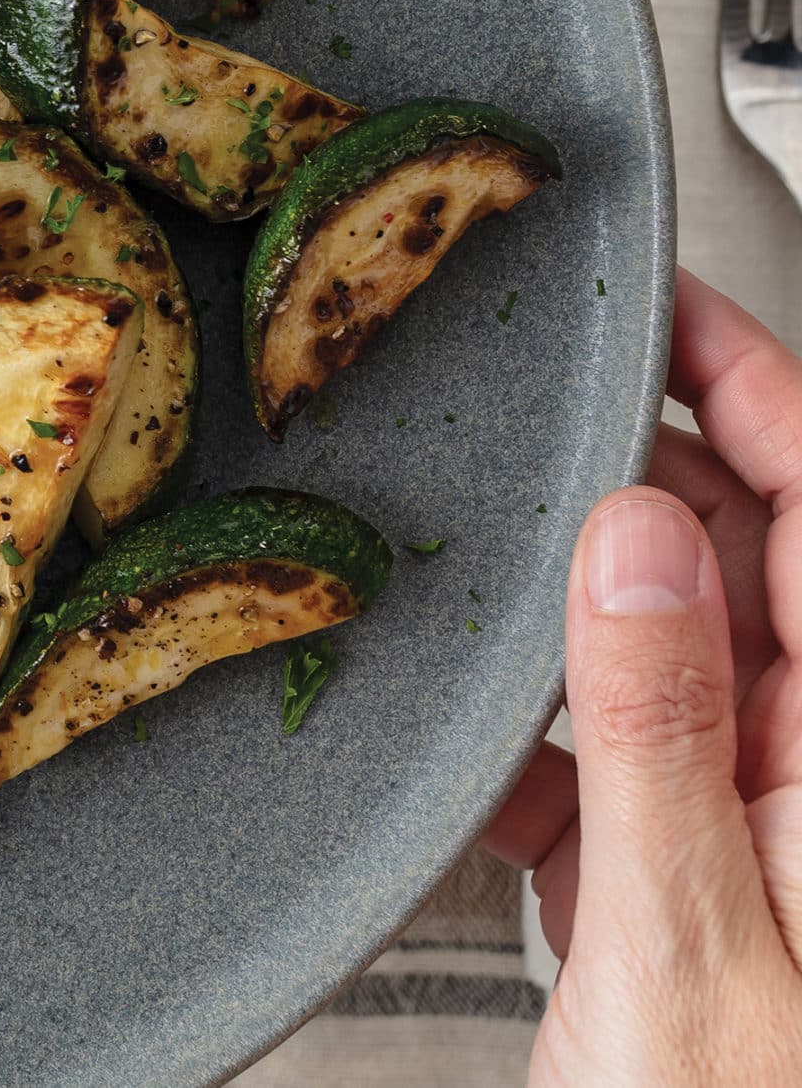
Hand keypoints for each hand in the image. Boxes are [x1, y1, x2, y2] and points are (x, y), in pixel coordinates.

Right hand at [483, 269, 801, 1082]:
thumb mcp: (687, 937)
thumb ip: (664, 721)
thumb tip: (640, 532)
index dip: (760, 385)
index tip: (665, 303)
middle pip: (749, 573)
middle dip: (640, 491)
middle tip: (524, 429)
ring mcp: (762, 842)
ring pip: (668, 666)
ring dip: (572, 629)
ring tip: (478, 599)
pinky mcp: (688, 898)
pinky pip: (616, 772)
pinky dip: (539, 752)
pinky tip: (481, 762)